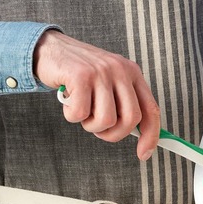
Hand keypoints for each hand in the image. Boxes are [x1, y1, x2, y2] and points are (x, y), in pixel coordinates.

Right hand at [33, 30, 160, 160]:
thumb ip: (123, 103)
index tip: (143, 154)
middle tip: (97, 129)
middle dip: (113, 134)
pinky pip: (81, 114)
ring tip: (81, 109)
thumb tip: (138, 135)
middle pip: (130, 119)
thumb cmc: (80, 74)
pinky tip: (68, 101)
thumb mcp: (109, 83)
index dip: (150, 136)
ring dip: (89, 125)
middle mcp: (121, 70)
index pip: (151, 110)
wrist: (51, 49)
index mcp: (132, 73)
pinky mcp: (81, 75)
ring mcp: (102, 72)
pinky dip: (71, 115)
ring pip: (106, 120)